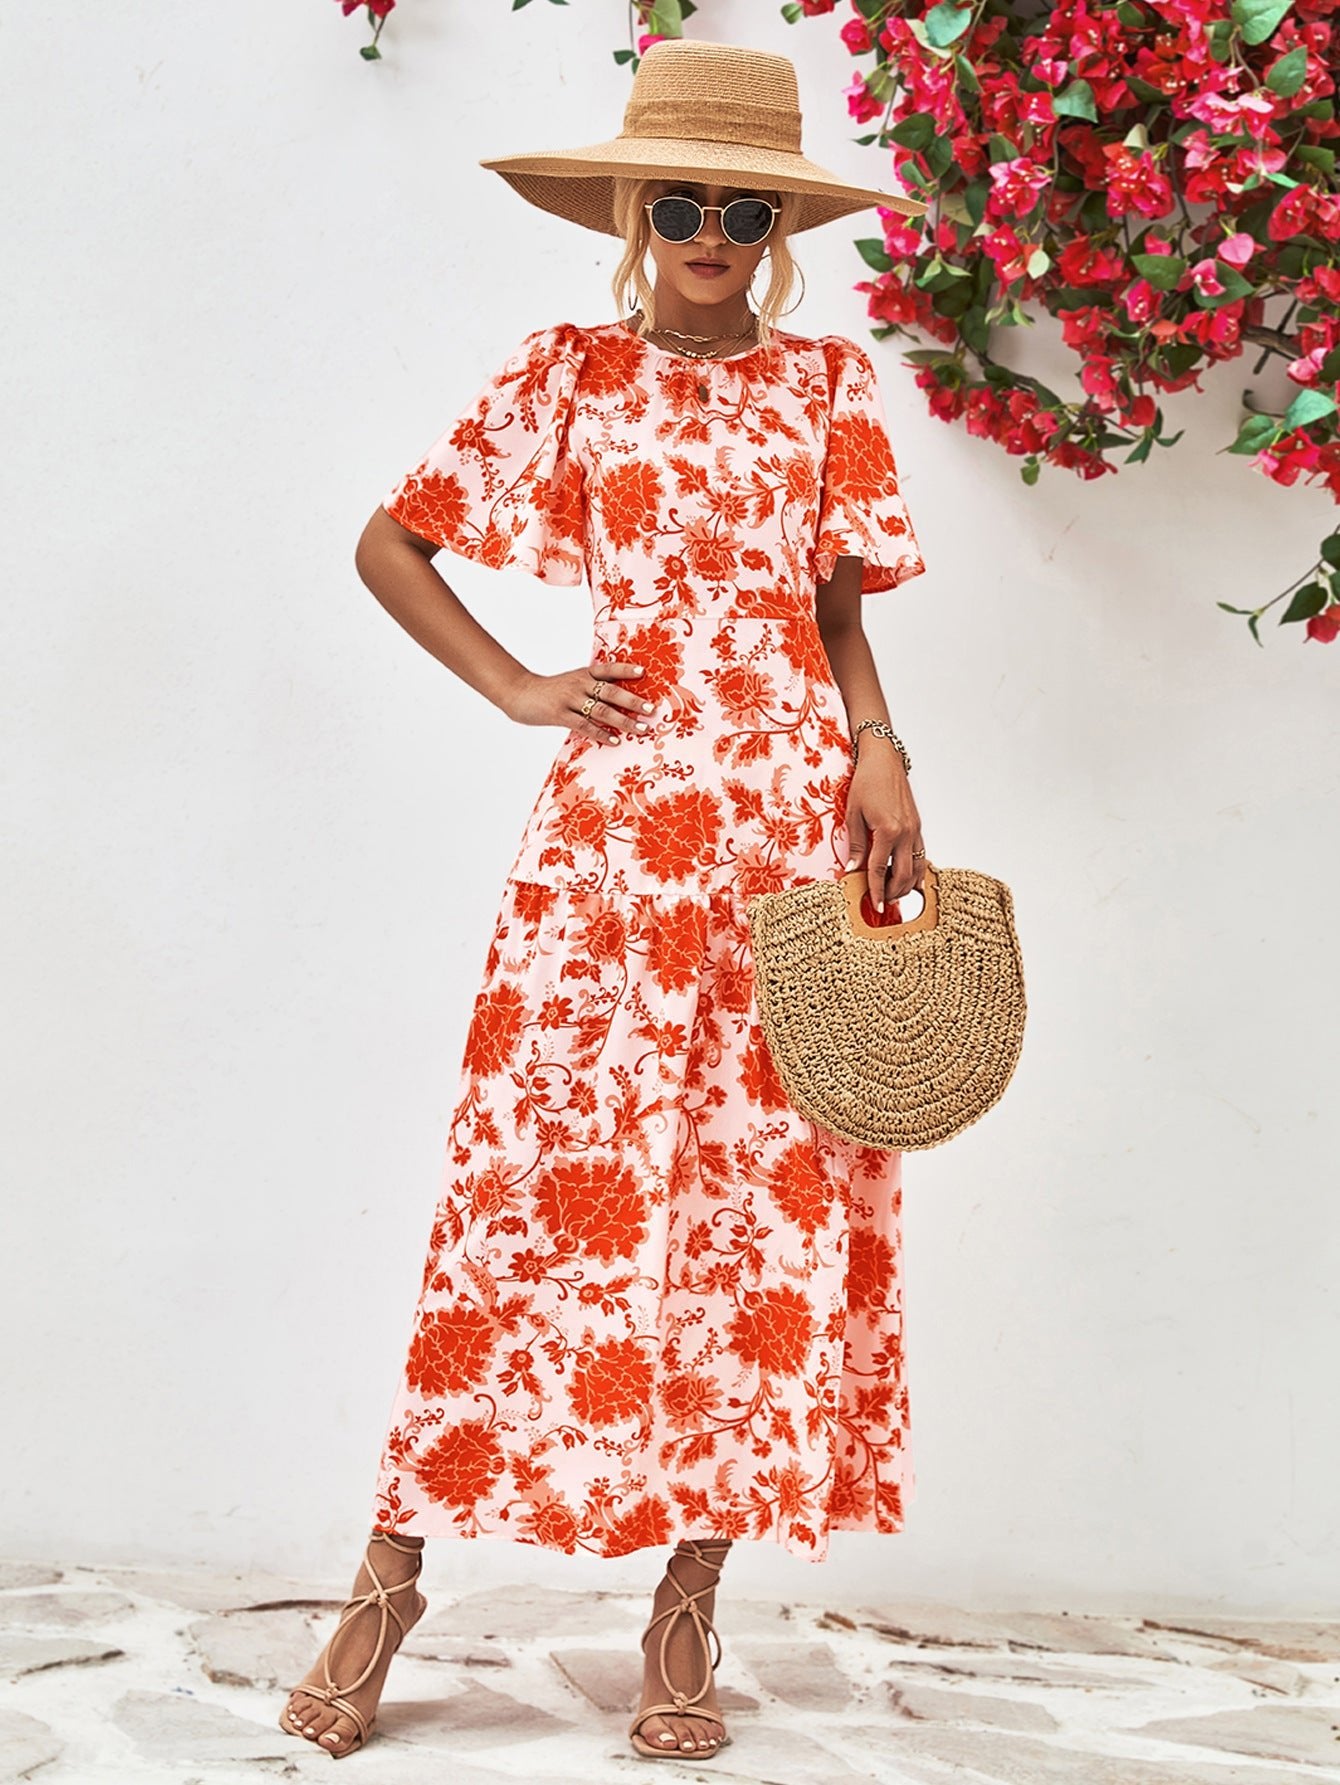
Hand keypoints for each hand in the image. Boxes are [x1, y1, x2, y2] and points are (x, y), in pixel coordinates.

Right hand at [504, 659, 656, 744]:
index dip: (626, 670)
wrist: (520, 692)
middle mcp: (579, 684)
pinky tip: (614, 740)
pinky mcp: (560, 714)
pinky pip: (585, 725)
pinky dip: (601, 733)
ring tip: (641, 729)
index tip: (644, 673)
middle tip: (651, 710)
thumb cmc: (550, 691)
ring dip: (624, 720)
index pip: (609, 669)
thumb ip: (591, 688)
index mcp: (584, 674)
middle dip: (633, 701)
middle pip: (610, 691)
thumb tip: (618, 700)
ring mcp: (570, 699)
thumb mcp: (572, 682)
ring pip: (601, 710)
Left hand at [843, 745, 924, 911]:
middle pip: (903, 874)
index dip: (875, 890)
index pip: (880, 869)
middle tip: (881, 903)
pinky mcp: (918, 826)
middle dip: (893, 893)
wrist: (885, 760)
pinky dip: (917, 870)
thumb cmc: (867, 782)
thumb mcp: (853, 813)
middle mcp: (906, 832)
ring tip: (893, 894)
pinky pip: (921, 855)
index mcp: (888, 830)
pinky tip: (909, 879)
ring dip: (906, 885)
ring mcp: (915, 830)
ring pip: (917, 867)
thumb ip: (854, 843)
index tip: (874, 906)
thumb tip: (852, 869)